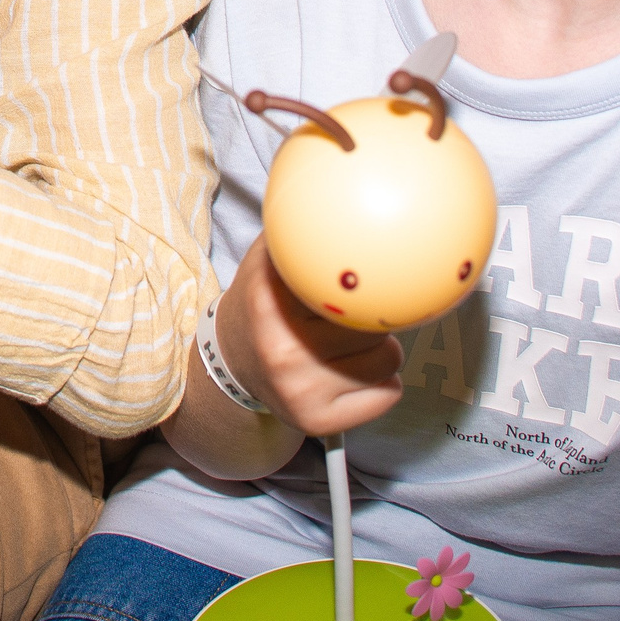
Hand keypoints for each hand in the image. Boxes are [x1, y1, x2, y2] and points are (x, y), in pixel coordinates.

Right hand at [215, 233, 403, 436]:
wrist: (231, 364)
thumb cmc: (264, 305)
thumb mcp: (268, 261)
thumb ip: (300, 231)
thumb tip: (348, 197)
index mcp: (269, 303)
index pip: (343, 287)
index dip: (364, 282)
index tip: (373, 281)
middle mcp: (281, 350)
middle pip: (372, 324)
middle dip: (373, 316)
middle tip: (352, 315)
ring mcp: (299, 392)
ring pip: (388, 360)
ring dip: (383, 350)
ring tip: (353, 344)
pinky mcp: (317, 422)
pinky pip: (388, 394)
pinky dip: (383, 383)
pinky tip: (356, 372)